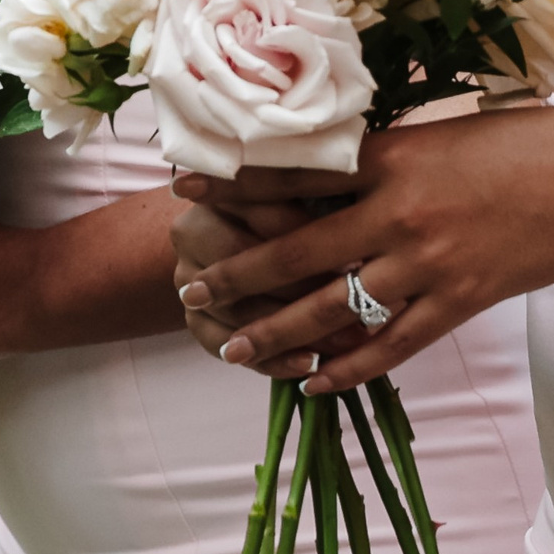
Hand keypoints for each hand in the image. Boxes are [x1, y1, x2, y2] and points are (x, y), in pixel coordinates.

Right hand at [169, 198, 358, 378]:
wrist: (233, 239)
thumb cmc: (293, 209)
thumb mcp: (311, 194)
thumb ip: (329, 203)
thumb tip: (367, 242)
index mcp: (222, 188)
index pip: (265, 213)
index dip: (316, 237)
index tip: (365, 256)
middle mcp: (193, 229)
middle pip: (244, 263)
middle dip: (306, 290)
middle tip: (363, 305)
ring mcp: (186, 278)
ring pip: (238, 311)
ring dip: (295, 332)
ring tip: (350, 342)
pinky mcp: (193, 319)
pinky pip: (226, 347)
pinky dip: (271, 361)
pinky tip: (309, 365)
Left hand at [174, 100, 553, 393]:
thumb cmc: (534, 142)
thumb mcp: (448, 133)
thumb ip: (390, 156)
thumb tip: (333, 169)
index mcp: (396, 157)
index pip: (296, 175)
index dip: (235, 186)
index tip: (188, 190)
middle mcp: (401, 214)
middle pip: (296, 252)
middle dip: (236, 272)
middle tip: (190, 287)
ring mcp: (430, 265)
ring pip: (333, 310)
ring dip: (276, 333)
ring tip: (232, 348)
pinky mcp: (461, 304)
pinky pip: (391, 347)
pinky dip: (347, 369)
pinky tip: (314, 382)